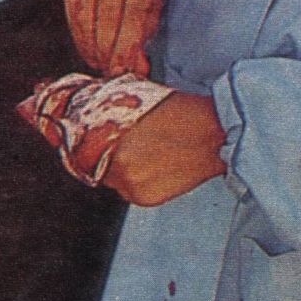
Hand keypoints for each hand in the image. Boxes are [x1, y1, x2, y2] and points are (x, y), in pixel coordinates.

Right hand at [62, 0, 162, 75]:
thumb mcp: (152, 13)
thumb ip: (144, 40)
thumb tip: (136, 70)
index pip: (133, 15)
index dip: (126, 47)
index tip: (122, 71)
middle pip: (107, 17)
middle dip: (107, 51)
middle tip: (110, 72)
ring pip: (86, 16)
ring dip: (91, 47)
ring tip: (100, 64)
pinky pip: (72, 13)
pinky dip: (79, 37)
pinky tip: (88, 50)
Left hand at [104, 91, 225, 205]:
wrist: (215, 134)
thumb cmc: (181, 112)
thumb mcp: (139, 101)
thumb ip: (116, 116)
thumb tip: (98, 115)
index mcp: (112, 140)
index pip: (85, 149)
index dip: (92, 143)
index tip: (98, 140)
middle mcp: (118, 167)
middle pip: (99, 165)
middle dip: (109, 156)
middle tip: (128, 146)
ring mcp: (132, 186)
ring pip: (114, 180)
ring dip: (123, 171)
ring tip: (146, 155)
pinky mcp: (147, 199)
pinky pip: (131, 191)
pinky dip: (138, 182)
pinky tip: (156, 166)